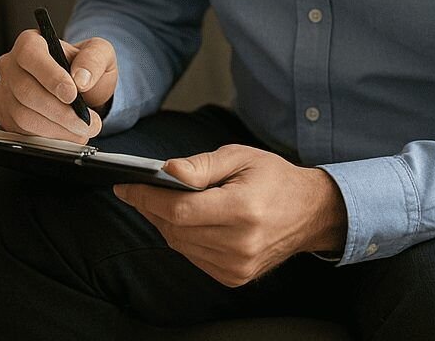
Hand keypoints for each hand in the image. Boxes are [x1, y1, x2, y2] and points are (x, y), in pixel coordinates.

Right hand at [0, 29, 117, 141]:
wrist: (80, 89)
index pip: (30, 54)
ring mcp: (5, 91)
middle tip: (85, 122)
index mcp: (31, 42)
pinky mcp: (6, 114)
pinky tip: (66, 132)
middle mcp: (12, 64)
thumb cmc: (84, 68)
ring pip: (22, 114)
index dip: (50, 75)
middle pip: (25, 90)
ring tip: (80, 129)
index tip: (72, 94)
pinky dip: (48, 136)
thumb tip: (81, 77)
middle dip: (59, 111)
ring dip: (56, 128)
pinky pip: (21, 130)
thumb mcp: (100, 54)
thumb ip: (94, 59)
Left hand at [113, 145, 347, 286]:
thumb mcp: (239, 156)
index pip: (180, 209)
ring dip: (161, 221)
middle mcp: (240, 244)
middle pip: (175, 228)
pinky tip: (180, 217)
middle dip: (148, 206)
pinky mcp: (235, 277)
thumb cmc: (273, 177)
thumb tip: (167, 170)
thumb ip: (201, 165)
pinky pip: (192, 255)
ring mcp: (238, 266)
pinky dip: (180, 236)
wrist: (310, 213)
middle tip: (133, 188)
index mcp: (242, 211)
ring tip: (154, 199)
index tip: (124, 185)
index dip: (146, 197)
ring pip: (179, 244)